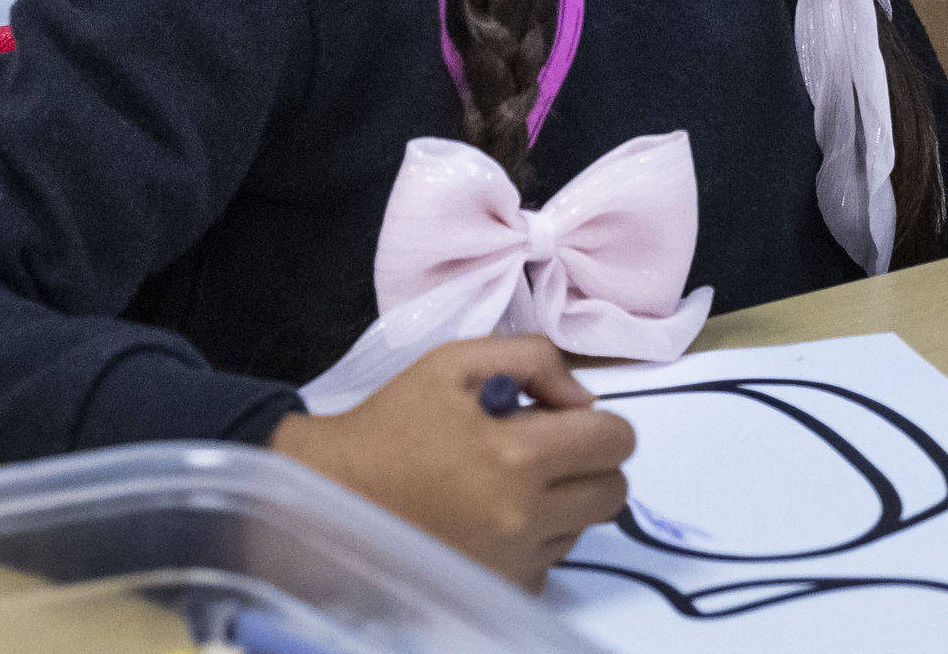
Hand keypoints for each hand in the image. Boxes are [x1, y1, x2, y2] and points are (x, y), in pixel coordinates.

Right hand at [266, 336, 636, 587]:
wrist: (333, 492)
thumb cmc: (393, 423)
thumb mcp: (456, 361)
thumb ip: (534, 360)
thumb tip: (584, 399)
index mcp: (517, 456)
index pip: (614, 441)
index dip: (599, 423)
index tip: (566, 421)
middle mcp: (523, 518)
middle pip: (612, 492)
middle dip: (591, 464)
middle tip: (548, 451)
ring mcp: (510, 562)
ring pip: (583, 528)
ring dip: (563, 503)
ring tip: (510, 483)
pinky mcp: (495, 588)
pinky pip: (550, 564)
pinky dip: (537, 541)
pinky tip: (496, 517)